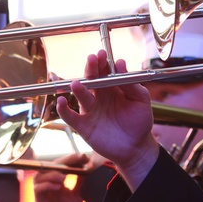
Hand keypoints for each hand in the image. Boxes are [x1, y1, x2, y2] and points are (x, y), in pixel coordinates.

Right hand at [31, 153, 90, 201]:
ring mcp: (41, 190)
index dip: (73, 159)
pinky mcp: (38, 199)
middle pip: (52, 165)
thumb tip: (89, 169)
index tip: (86, 157)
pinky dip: (47, 185)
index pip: (62, 164)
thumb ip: (80, 183)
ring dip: (54, 173)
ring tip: (65, 177)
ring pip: (42, 174)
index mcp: (56, 179)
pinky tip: (58, 187)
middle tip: (79, 159)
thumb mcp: (76, 195)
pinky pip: (38, 188)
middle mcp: (46, 181)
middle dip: (66, 160)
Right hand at [55, 50, 159, 188]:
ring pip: (81, 96)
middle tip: (91, 60)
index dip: (102, 62)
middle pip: (91, 79)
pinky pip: (70, 117)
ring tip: (78, 83)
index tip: (102, 54)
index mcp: (112, 88)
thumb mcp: (141, 100)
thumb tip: (120, 63)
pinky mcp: (83, 126)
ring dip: (78, 88)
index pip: (104, 71)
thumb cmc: (139, 122)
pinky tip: (61, 102)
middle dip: (91, 69)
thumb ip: (131, 84)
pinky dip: (63, 109)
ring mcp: (90, 110)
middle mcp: (99, 97)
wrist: (136, 147)